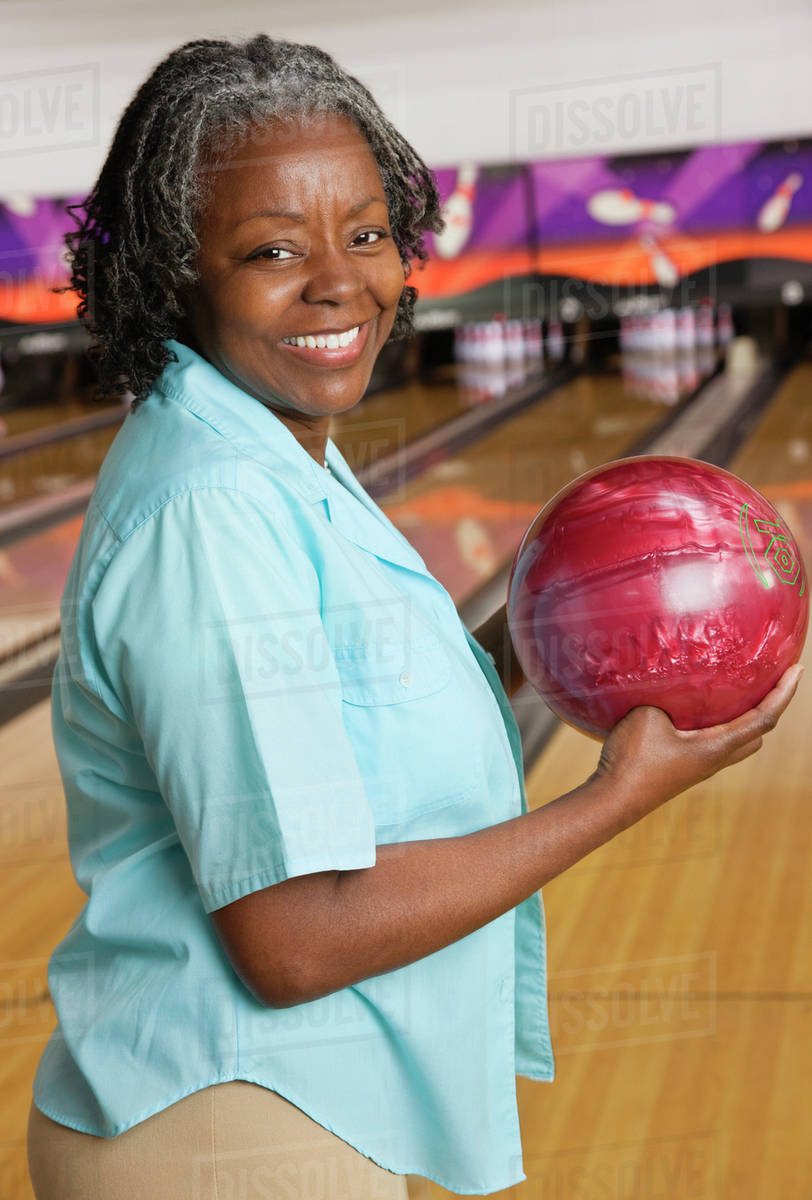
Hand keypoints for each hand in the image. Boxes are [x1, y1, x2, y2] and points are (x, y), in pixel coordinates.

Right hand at [591, 663, 803, 824]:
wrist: (613, 799)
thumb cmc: (633, 759)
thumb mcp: (648, 715)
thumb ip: (665, 696)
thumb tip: (669, 682)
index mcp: (717, 747)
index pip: (764, 718)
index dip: (784, 693)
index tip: (797, 670)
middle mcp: (715, 760)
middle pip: (757, 735)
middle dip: (769, 708)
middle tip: (767, 681)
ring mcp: (699, 767)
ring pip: (736, 743)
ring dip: (743, 719)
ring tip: (733, 694)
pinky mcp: (682, 768)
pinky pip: (711, 744)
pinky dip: (716, 725)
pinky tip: (694, 711)